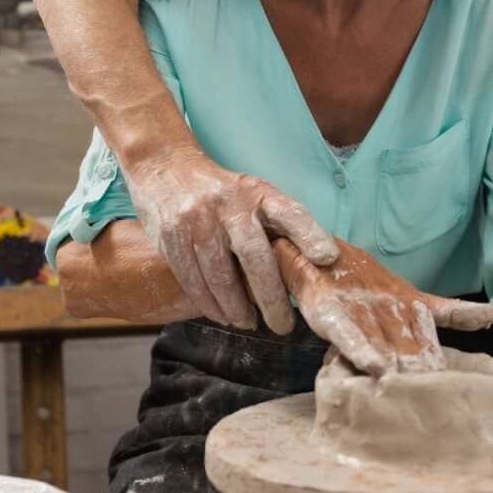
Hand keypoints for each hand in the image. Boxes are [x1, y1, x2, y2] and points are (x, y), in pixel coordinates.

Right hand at [125, 146, 337, 333]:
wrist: (165, 167)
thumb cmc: (222, 192)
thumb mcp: (254, 195)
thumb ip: (278, 224)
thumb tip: (314, 264)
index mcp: (258, 193)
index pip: (290, 213)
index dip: (310, 235)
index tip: (327, 258)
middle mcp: (229, 205)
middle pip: (255, 256)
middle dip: (271, 297)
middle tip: (283, 325)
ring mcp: (197, 220)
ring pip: (220, 276)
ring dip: (237, 308)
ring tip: (249, 323)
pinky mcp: (171, 236)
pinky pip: (193, 280)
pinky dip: (209, 304)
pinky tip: (222, 315)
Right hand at [275, 238, 492, 375]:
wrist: (315, 254)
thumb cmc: (368, 284)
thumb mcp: (414, 296)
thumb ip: (451, 311)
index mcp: (412, 305)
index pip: (433, 338)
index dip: (441, 363)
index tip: (458, 388)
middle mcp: (390, 307)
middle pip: (410, 347)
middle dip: (424, 373)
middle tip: (440, 401)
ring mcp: (361, 308)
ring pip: (384, 342)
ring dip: (399, 366)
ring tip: (414, 391)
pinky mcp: (332, 311)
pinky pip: (348, 334)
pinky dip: (361, 350)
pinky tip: (374, 368)